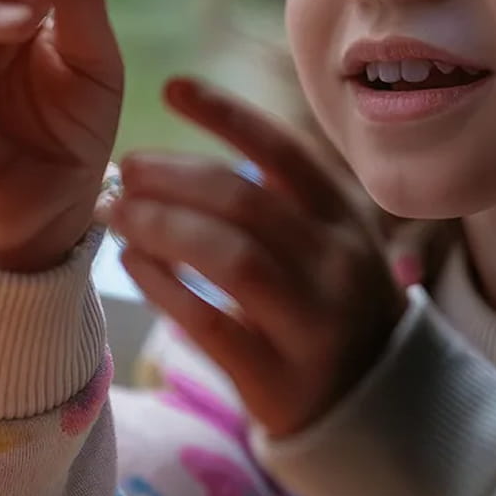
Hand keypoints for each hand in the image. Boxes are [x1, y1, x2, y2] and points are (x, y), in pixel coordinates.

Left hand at [109, 77, 407, 437]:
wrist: (377, 409)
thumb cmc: (330, 307)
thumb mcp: (329, 242)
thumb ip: (278, 198)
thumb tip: (182, 156)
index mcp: (345, 218)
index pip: (285, 151)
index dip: (226, 114)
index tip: (172, 86)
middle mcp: (337, 264)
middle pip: (245, 202)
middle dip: (174, 178)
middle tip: (125, 169)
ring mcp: (312, 324)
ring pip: (230, 259)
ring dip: (162, 228)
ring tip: (117, 213)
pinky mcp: (279, 378)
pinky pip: (210, 325)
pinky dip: (164, 288)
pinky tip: (132, 264)